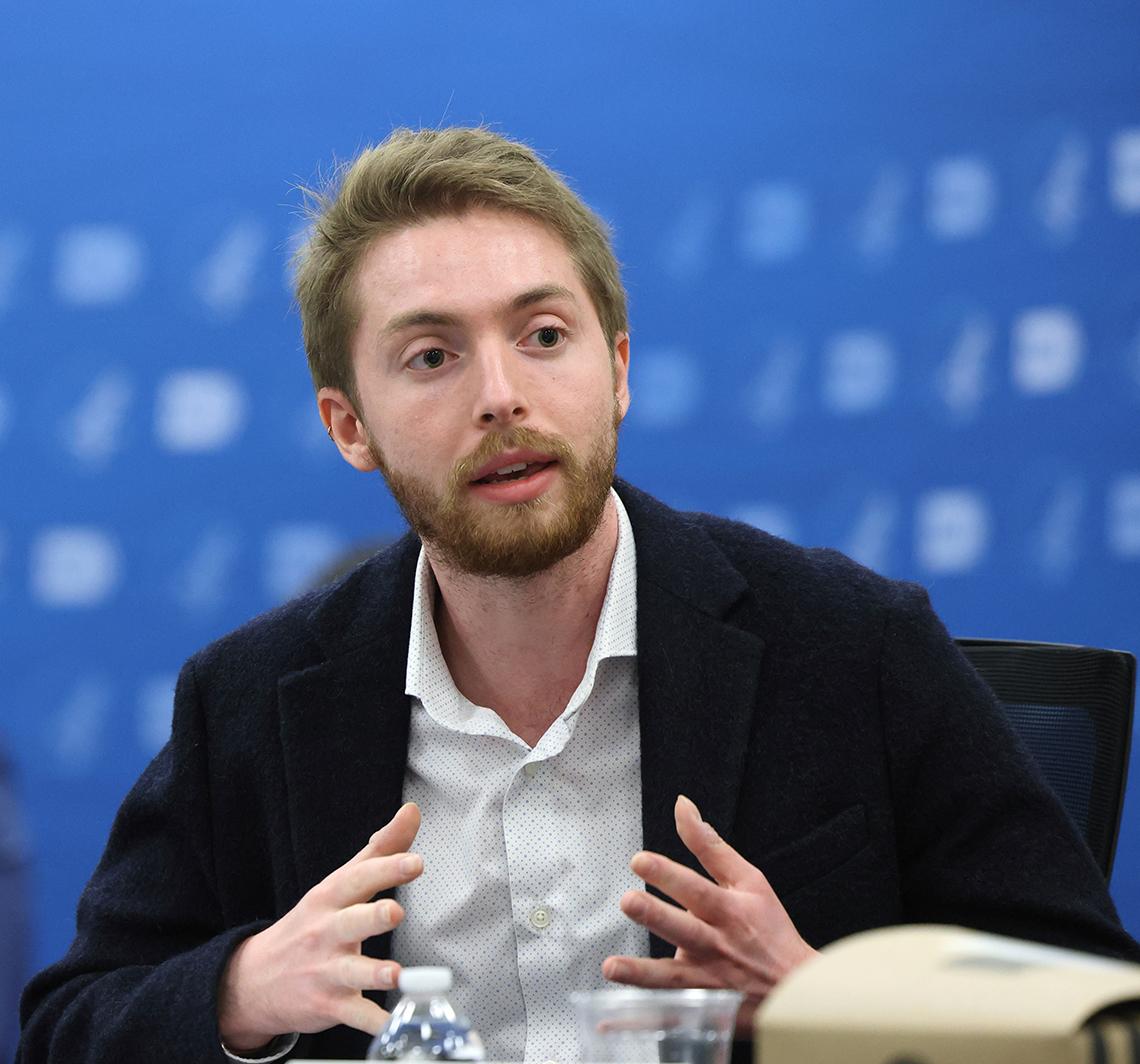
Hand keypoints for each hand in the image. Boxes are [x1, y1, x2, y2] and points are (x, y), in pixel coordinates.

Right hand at [218, 802, 422, 1051]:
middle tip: (394, 912)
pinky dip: (375, 1023)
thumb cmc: (312, 923)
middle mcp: (327, 932)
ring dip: (374, 974)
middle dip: (372, 917)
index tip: (415, 861)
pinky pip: (355, 1016)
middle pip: (350, 922)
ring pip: (351, 973)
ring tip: (396, 975)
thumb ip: (380, 849)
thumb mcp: (340, 883)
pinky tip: (394, 1025)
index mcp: (331, 898)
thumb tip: (411, 812)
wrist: (255, 980)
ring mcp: (326, 971)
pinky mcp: (329, 1005)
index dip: (387, 868)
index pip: (359, 878)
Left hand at [602, 795, 816, 1032]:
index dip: (668, 873)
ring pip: (673, 980)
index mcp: (729, 911)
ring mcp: (709, 982)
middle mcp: (717, 946)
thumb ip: (710, 845)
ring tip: (611, 968)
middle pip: (684, 931)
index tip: (639, 860)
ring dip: (641, 975)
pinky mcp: (702, 1009)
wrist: (796, 989)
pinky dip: (639, 1022)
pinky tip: (607, 1023)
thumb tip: (682, 806)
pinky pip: (666, 1019)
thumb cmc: (770, 929)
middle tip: (628, 902)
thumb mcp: (749, 880)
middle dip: (656, 916)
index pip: (696, 889)